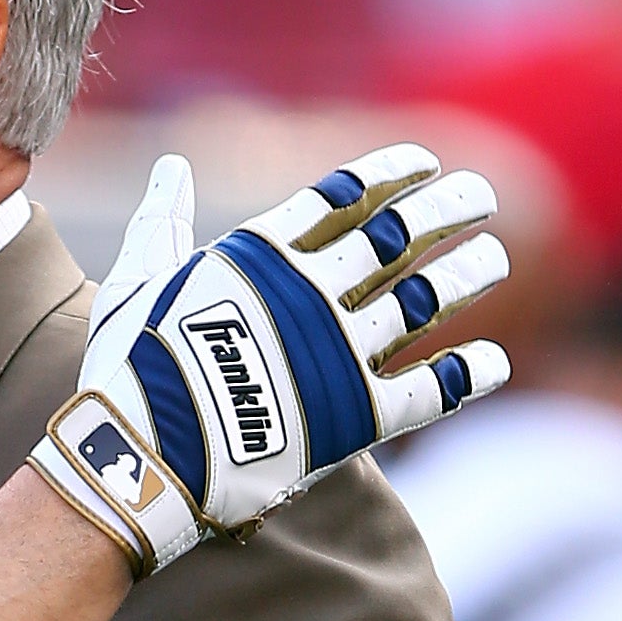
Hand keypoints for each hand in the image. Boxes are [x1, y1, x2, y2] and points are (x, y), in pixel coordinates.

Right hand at [29, 146, 508, 570]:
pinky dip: (471, 373)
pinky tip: (493, 362)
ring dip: (470, 275)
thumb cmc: (128, 367)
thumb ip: (161, 219)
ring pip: (429, 299)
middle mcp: (315, 292)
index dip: (391, 173)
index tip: (425, 164)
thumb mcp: (134, 279)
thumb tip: (170, 166)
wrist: (142, 456)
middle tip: (481, 196)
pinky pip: (436, 388)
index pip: (345, 195)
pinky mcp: (361, 414)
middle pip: (402, 235)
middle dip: (449, 207)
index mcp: (264, 255)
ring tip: (493, 260)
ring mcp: (343, 351)